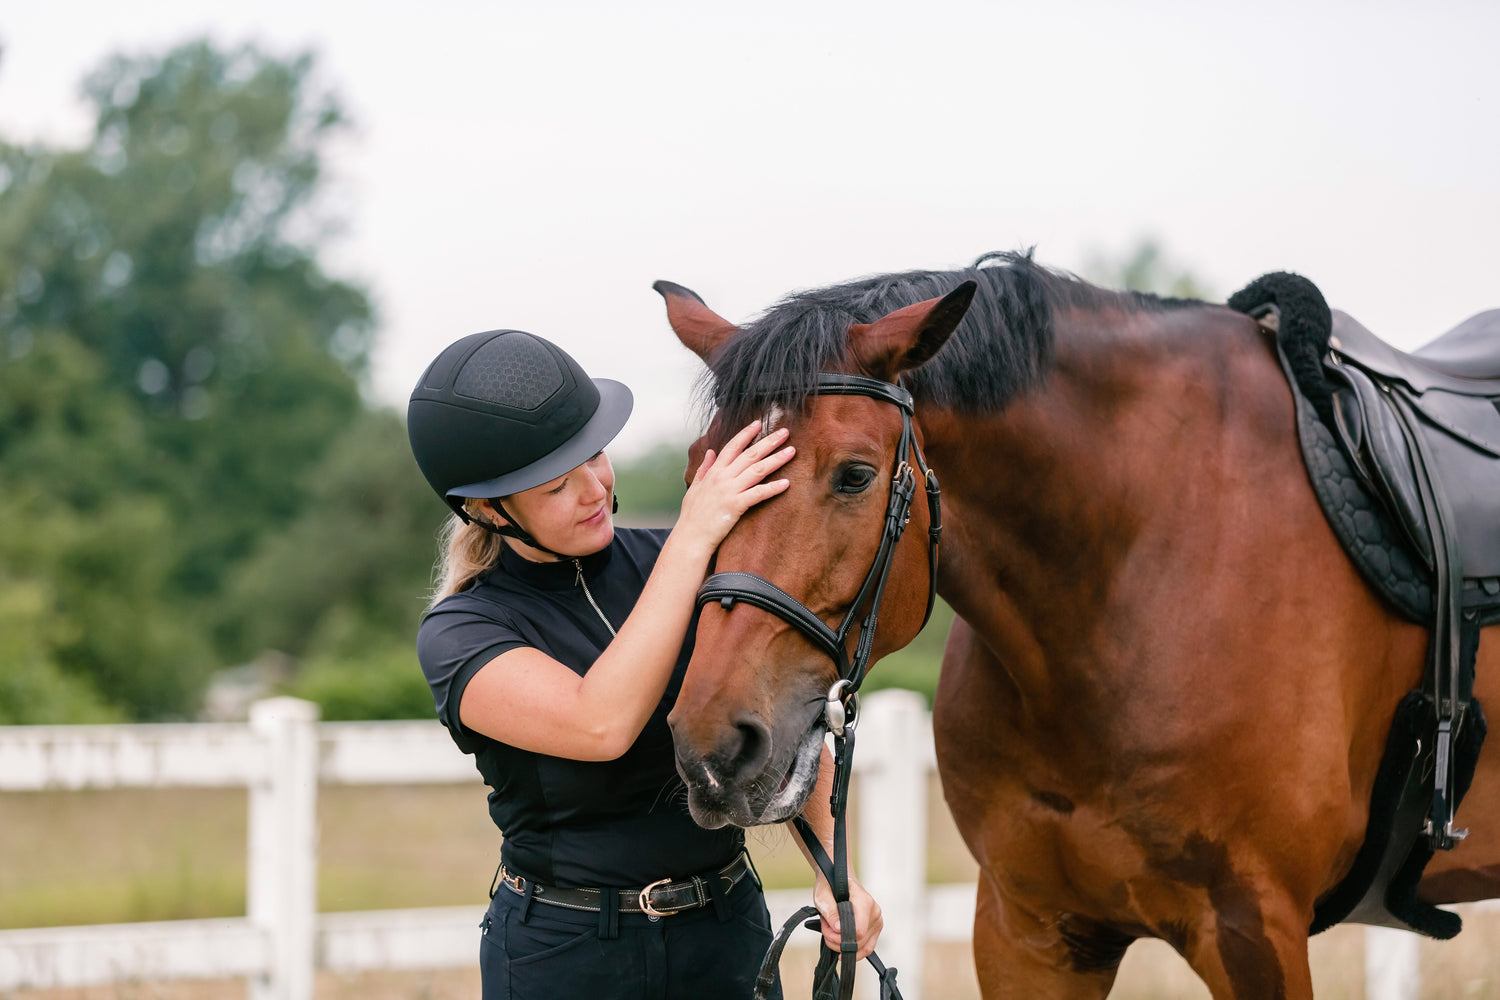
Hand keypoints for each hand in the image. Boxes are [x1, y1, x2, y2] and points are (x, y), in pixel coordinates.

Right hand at [674, 420, 794, 556]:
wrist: (691, 536)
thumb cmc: (692, 514)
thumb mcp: (695, 487)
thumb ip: (704, 468)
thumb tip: (710, 452)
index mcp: (714, 472)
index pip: (732, 446)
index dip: (746, 434)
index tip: (759, 423)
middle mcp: (722, 477)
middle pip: (750, 454)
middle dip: (769, 442)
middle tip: (785, 432)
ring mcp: (729, 491)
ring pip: (757, 470)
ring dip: (776, 460)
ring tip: (792, 451)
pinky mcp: (736, 506)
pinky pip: (758, 494)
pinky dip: (773, 488)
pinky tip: (786, 483)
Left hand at [813, 874, 882, 959]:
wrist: (838, 879)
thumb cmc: (830, 886)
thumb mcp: (823, 896)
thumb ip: (830, 911)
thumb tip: (838, 929)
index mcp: (865, 902)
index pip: (858, 931)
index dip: (839, 937)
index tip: (826, 928)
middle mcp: (875, 912)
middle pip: (859, 941)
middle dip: (837, 941)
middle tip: (825, 928)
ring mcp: (877, 921)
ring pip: (862, 947)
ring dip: (842, 946)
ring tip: (831, 932)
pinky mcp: (875, 929)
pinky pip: (867, 948)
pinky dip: (854, 951)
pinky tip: (842, 948)